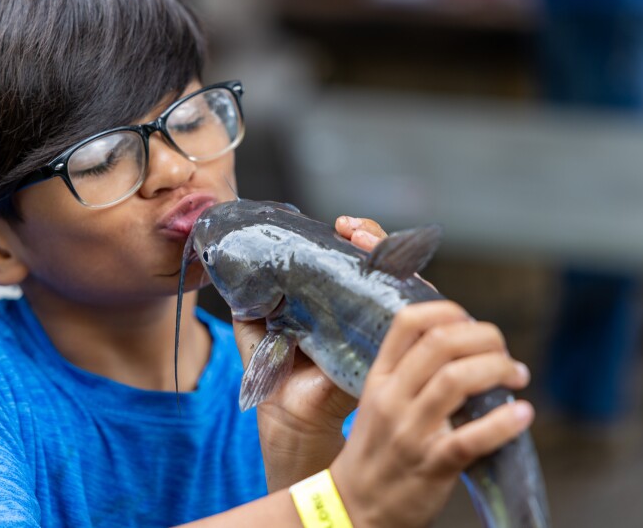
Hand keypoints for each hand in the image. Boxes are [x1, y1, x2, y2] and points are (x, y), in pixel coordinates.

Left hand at [232, 215, 386, 489]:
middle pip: (380, 260)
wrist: (287, 417)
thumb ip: (250, 295)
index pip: (351, 256)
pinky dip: (403, 290)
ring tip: (363, 239)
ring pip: (398, 279)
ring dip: (386, 254)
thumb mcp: (256, 324)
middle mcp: (359, 305)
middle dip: (371, 237)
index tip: (339, 225)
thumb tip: (236, 261)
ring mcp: (377, 324)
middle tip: (352, 229)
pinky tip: (390, 272)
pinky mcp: (388, 346)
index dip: (352, 237)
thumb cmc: (275, 370)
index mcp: (330, 296)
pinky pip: (406, 314)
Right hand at [329, 302, 532, 527]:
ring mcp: (411, 431)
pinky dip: (504, 422)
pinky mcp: (432, 465)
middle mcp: (392, 398)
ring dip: (498, 369)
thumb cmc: (376, 451)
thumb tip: (460, 342)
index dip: (449, 310)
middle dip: (485, 337)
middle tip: (504, 352)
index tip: (471, 322)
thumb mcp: (378, 401)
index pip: (408, 322)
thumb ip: (408, 372)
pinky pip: (472, 437)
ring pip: (456, 380)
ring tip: (517, 376)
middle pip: (441, 342)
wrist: (355, 506)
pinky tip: (522, 414)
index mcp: (380, 377)